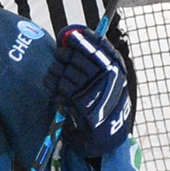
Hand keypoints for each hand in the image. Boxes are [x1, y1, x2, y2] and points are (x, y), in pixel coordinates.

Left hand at [48, 25, 131, 156]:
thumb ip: (97, 64)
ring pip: (67, 71)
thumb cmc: (105, 105)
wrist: (108, 135)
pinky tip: (52, 85)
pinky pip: (62, 87)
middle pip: (78, 57)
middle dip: (64, 54)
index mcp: (117, 69)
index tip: (71, 35)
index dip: (84, 39)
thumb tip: (76, 39)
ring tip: (53, 72)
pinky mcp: (82, 103)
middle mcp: (109, 77)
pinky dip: (53, 85)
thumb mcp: (108, 82)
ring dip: (56, 70)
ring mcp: (96, 90)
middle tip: (58, 55)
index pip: (101, 46)